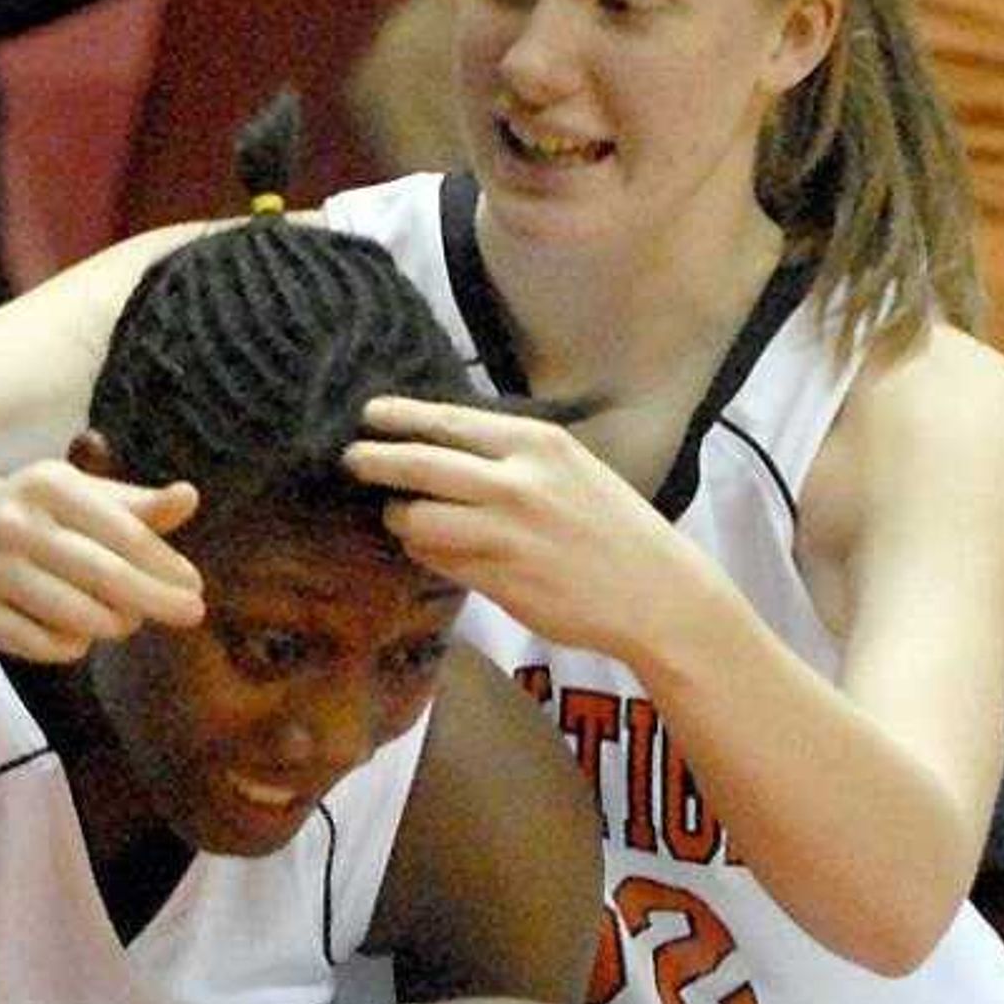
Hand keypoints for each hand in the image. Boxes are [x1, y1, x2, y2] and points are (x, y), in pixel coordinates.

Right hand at [0, 459, 202, 663]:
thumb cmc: (38, 513)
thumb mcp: (83, 497)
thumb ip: (137, 506)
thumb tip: (188, 497)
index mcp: (49, 485)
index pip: (122, 531)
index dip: (163, 563)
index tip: (194, 586)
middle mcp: (15, 524)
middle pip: (103, 575)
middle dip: (154, 598)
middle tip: (191, 614)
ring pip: (74, 616)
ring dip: (114, 624)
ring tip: (125, 619)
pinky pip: (41, 645)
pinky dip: (72, 646)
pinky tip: (79, 634)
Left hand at [343, 395, 699, 657]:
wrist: (653, 590)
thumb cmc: (610, 524)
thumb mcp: (567, 467)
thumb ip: (510, 455)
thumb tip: (440, 446)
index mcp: (535, 444)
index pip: (448, 421)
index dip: (400, 417)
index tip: (369, 414)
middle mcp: (516, 483)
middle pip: (420, 464)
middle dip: (375, 459)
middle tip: (350, 457)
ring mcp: (503, 534)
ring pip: (418, 518)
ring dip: (398, 516)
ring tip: (398, 515)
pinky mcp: (496, 580)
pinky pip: (437, 559)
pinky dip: (424, 551)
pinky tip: (428, 547)